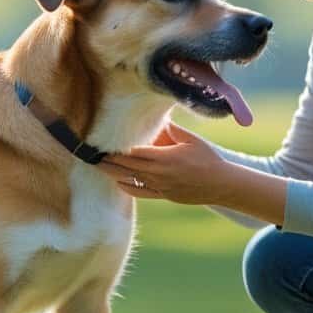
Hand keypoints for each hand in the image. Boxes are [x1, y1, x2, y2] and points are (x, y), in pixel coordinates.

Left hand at [97, 122, 229, 203]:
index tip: (100, 142)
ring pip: (129, 180)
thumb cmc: (208, 158)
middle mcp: (159, 174)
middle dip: (107, 160)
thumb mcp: (190, 139)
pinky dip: (126, 186)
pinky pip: (139, 193)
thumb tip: (155, 117)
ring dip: (112, 173)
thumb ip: (170, 128)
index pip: (132, 152)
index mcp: (164, 158)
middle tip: (90, 154)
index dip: (114, 148)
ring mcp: (160, 187)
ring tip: (97, 166)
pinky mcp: (163, 196)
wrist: (222, 185)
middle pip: (126, 166)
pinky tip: (117, 181)